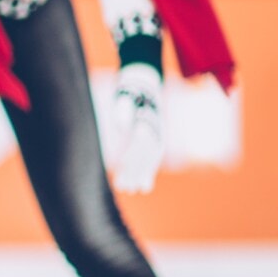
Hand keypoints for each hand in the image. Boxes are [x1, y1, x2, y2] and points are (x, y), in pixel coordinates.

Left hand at [107, 63, 164, 193]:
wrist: (144, 86)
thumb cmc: (131, 92)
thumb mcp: (125, 97)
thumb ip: (122, 111)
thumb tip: (121, 127)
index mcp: (148, 120)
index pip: (139, 142)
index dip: (131, 156)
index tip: (120, 169)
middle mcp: (155, 130)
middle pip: (145, 154)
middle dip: (135, 171)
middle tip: (124, 188)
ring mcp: (157, 136)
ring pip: (150, 159)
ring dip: (141, 176)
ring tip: (130, 191)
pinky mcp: (154, 141)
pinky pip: (152, 159)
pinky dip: (148, 173)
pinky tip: (143, 187)